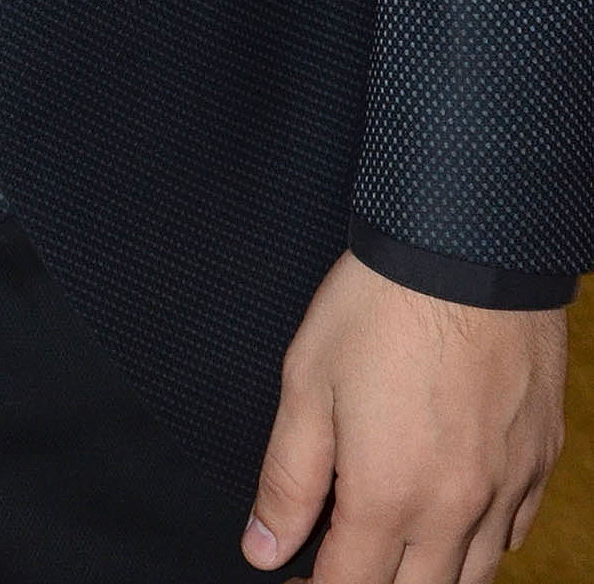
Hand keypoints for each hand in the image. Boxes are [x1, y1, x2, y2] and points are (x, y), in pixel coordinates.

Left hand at [245, 251, 566, 581]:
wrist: (469, 252)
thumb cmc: (380, 308)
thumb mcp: (308, 383)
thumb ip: (288, 478)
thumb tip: (264, 548)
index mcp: (390, 496)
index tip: (294, 577)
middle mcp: (456, 510)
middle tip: (341, 559)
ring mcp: (506, 490)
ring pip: (474, 577)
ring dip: (429, 575)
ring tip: (392, 547)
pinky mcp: (538, 462)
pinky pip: (513, 534)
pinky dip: (480, 542)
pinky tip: (451, 515)